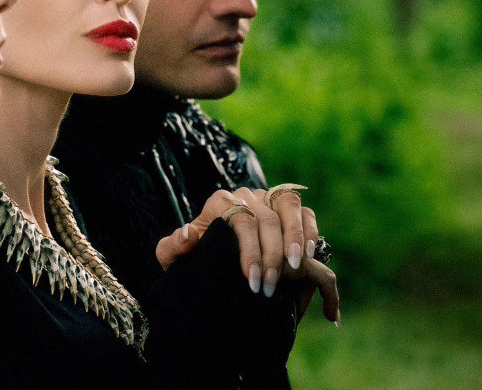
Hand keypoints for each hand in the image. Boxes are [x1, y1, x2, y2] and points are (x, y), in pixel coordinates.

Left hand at [154, 185, 339, 322]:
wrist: (209, 257)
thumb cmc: (193, 257)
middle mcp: (246, 195)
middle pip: (267, 219)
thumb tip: (190, 233)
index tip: (252, 280)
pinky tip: (308, 256)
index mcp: (220, 202)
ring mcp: (268, 198)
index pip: (241, 220)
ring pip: (288, 207)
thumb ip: (172, 247)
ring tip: (294, 269)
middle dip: (271, 256)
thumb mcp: (173, 257)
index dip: (250, 251)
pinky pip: (304, 212)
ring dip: (295, 239)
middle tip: (270, 287)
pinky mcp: (286, 208)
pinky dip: (309, 231)